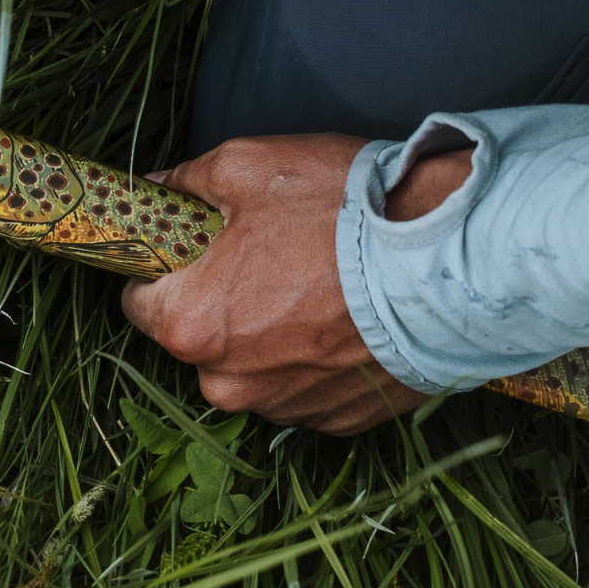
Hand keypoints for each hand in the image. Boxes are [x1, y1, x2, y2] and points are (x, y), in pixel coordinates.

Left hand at [121, 134, 435, 435]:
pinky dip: (318, 356)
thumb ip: (187, 182)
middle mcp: (228, 383)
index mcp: (190, 325)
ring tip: (317, 282)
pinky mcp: (338, 420)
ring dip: (271, 332)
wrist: (449, 260)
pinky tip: (347, 315)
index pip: (139, 301)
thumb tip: (159, 188)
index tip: (189, 247)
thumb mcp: (248, 167)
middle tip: (268, 253)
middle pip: (199, 337)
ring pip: (253, 366)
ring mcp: (285, 408)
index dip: (161, 269)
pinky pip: (307, 385)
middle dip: (221, 299)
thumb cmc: (341, 212)